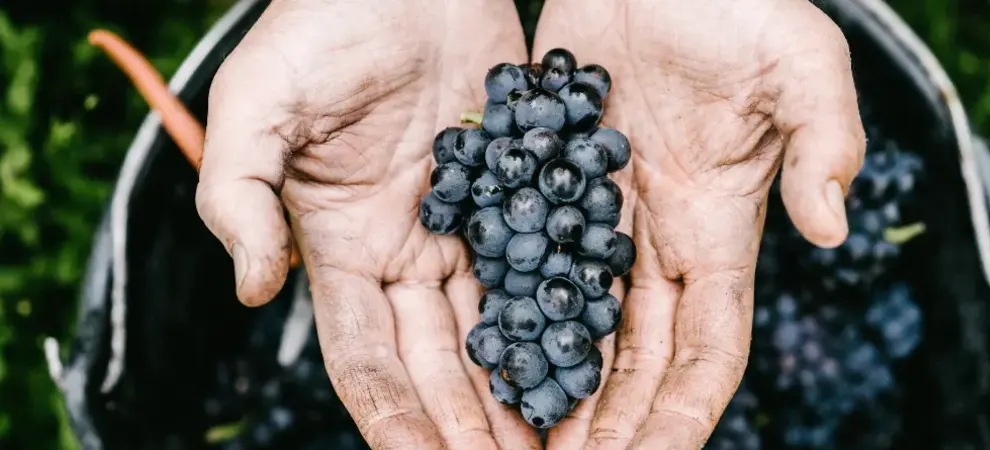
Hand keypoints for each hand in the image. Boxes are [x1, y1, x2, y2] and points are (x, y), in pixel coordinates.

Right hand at [195, 1, 542, 447]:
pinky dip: (563, 317)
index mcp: (343, 246)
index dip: (394, 417)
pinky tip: (589, 363)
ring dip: (518, 390)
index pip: (366, 356)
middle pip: (439, 361)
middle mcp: (406, 251)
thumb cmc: (322, 23)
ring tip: (553, 443)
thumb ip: (236, 196)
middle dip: (467, 425)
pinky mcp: (518, 192)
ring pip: (495, 328)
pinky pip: (543, 266)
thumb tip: (253, 289)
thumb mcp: (257, 104)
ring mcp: (466, 226)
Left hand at [532, 0, 864, 447]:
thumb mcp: (801, 60)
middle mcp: (659, 239)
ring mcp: (601, 215)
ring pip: (577, 326)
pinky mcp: (550, 181)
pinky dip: (507, 315)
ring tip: (516, 442)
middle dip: (609, 425)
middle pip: (636, 358)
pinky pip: (526, 262)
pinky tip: (476, 359)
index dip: (681, 412)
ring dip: (554, 388)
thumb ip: (826, 138)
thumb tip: (830, 227)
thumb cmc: (738, 1)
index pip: (707, 347)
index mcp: (720, 228)